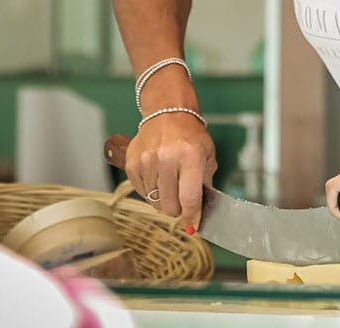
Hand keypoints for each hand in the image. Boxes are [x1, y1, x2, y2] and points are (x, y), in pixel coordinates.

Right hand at [124, 114, 216, 229]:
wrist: (167, 112)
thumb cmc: (190, 135)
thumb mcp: (207, 156)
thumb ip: (205, 185)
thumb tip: (199, 214)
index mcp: (190, 156)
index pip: (189, 199)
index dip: (191, 217)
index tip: (192, 226)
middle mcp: (166, 158)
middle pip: (170, 206)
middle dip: (178, 209)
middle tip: (182, 200)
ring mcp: (146, 160)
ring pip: (154, 202)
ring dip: (163, 200)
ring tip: (170, 185)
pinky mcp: (132, 163)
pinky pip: (141, 192)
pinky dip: (150, 192)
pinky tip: (158, 179)